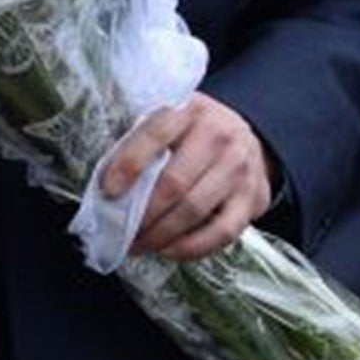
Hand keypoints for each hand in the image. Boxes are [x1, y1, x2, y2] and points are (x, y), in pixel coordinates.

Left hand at [102, 94, 272, 262]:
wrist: (246, 138)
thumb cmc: (194, 134)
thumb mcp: (170, 120)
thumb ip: (141, 143)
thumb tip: (107, 187)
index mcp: (190, 109)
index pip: (156, 134)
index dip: (128, 165)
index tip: (108, 192)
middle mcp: (219, 135)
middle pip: (174, 183)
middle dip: (141, 215)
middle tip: (120, 233)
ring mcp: (239, 168)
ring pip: (194, 210)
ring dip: (159, 235)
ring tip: (138, 245)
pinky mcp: (252, 198)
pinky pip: (221, 233)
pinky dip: (190, 248)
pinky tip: (169, 251)